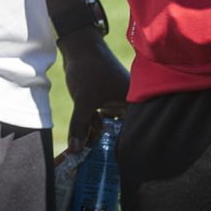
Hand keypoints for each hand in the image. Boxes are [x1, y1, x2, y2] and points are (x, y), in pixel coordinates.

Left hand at [58, 28, 129, 152]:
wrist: (79, 45)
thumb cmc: (89, 68)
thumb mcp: (83, 100)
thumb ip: (80, 126)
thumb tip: (75, 150)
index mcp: (133, 100)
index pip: (134, 130)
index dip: (126, 146)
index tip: (116, 164)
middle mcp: (128, 101)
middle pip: (121, 129)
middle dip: (109, 144)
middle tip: (99, 163)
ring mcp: (115, 100)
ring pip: (109, 124)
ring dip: (98, 136)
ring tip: (86, 154)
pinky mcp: (104, 99)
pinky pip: (101, 118)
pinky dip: (93, 126)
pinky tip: (82, 140)